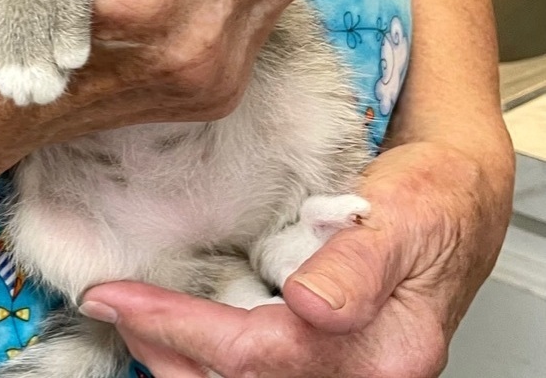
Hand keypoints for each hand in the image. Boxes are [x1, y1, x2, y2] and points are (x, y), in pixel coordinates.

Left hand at [79, 136, 514, 377]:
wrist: (454, 205)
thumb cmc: (435, 203)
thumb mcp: (404, 217)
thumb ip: (358, 263)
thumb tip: (312, 305)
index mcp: (382, 354)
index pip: (260, 354)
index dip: (181, 327)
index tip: (120, 297)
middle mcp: (358, 377)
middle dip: (163, 349)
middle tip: (107, 304)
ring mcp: (338, 372)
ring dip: (175, 357)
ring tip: (128, 314)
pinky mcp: (320, 357)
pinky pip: (253, 368)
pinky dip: (203, 351)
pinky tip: (170, 326)